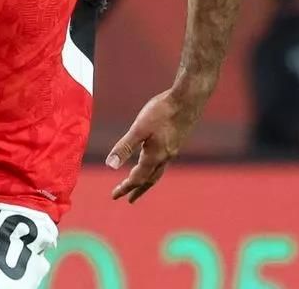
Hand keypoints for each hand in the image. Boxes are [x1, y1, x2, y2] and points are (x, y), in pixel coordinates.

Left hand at [106, 88, 200, 203]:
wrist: (188, 99)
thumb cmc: (162, 111)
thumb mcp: (139, 128)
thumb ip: (125, 146)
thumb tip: (110, 166)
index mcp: (155, 156)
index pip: (137, 178)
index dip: (125, 187)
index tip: (114, 196)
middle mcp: (165, 156)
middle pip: (150, 180)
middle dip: (138, 190)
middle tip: (128, 199)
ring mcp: (172, 149)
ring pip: (158, 171)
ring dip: (147, 180)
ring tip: (141, 184)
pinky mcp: (176, 141)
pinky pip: (163, 161)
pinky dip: (155, 167)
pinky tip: (153, 158)